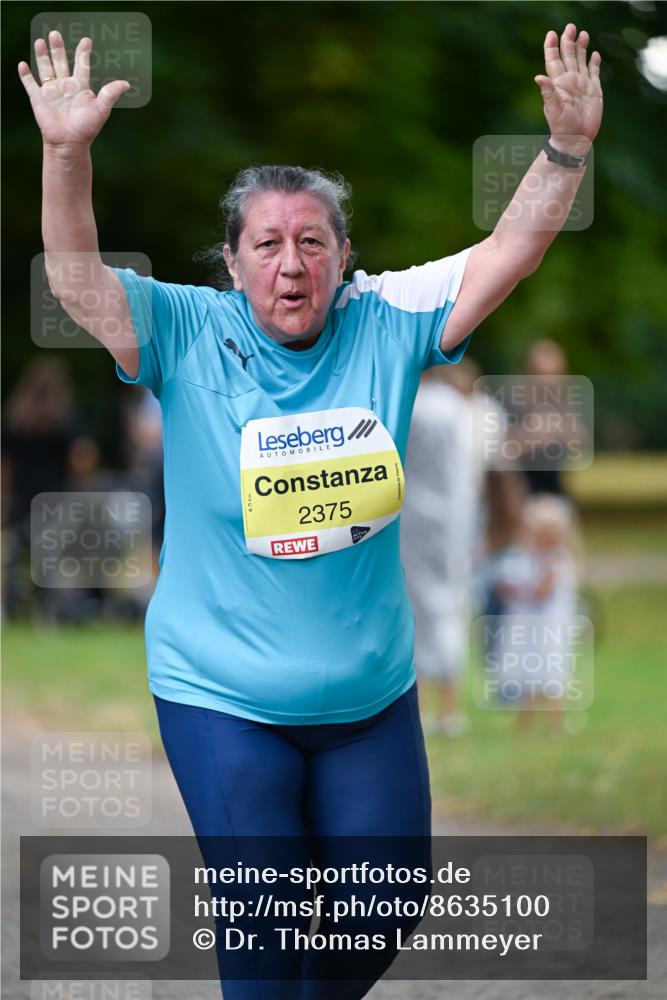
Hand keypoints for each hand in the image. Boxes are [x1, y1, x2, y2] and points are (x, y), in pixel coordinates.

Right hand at [18, 30, 129, 150]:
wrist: (69, 142)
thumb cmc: (86, 128)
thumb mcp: (101, 109)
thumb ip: (110, 94)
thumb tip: (126, 84)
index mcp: (80, 87)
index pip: (81, 65)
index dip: (83, 53)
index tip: (86, 40)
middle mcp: (65, 86)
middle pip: (60, 62)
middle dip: (58, 48)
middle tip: (55, 33)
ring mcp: (51, 92)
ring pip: (45, 68)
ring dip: (42, 55)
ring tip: (40, 40)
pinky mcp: (38, 99)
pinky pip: (30, 84)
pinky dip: (25, 75)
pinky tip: (22, 64)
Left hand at [535, 24, 602, 148]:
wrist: (576, 140)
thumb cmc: (562, 128)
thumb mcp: (553, 110)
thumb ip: (548, 92)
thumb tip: (538, 77)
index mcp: (558, 84)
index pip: (553, 61)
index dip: (551, 47)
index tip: (551, 33)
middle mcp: (569, 81)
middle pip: (568, 56)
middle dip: (568, 41)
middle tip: (570, 26)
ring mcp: (581, 85)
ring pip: (581, 61)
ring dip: (581, 47)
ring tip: (583, 34)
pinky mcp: (594, 91)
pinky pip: (594, 72)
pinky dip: (594, 63)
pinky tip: (595, 54)